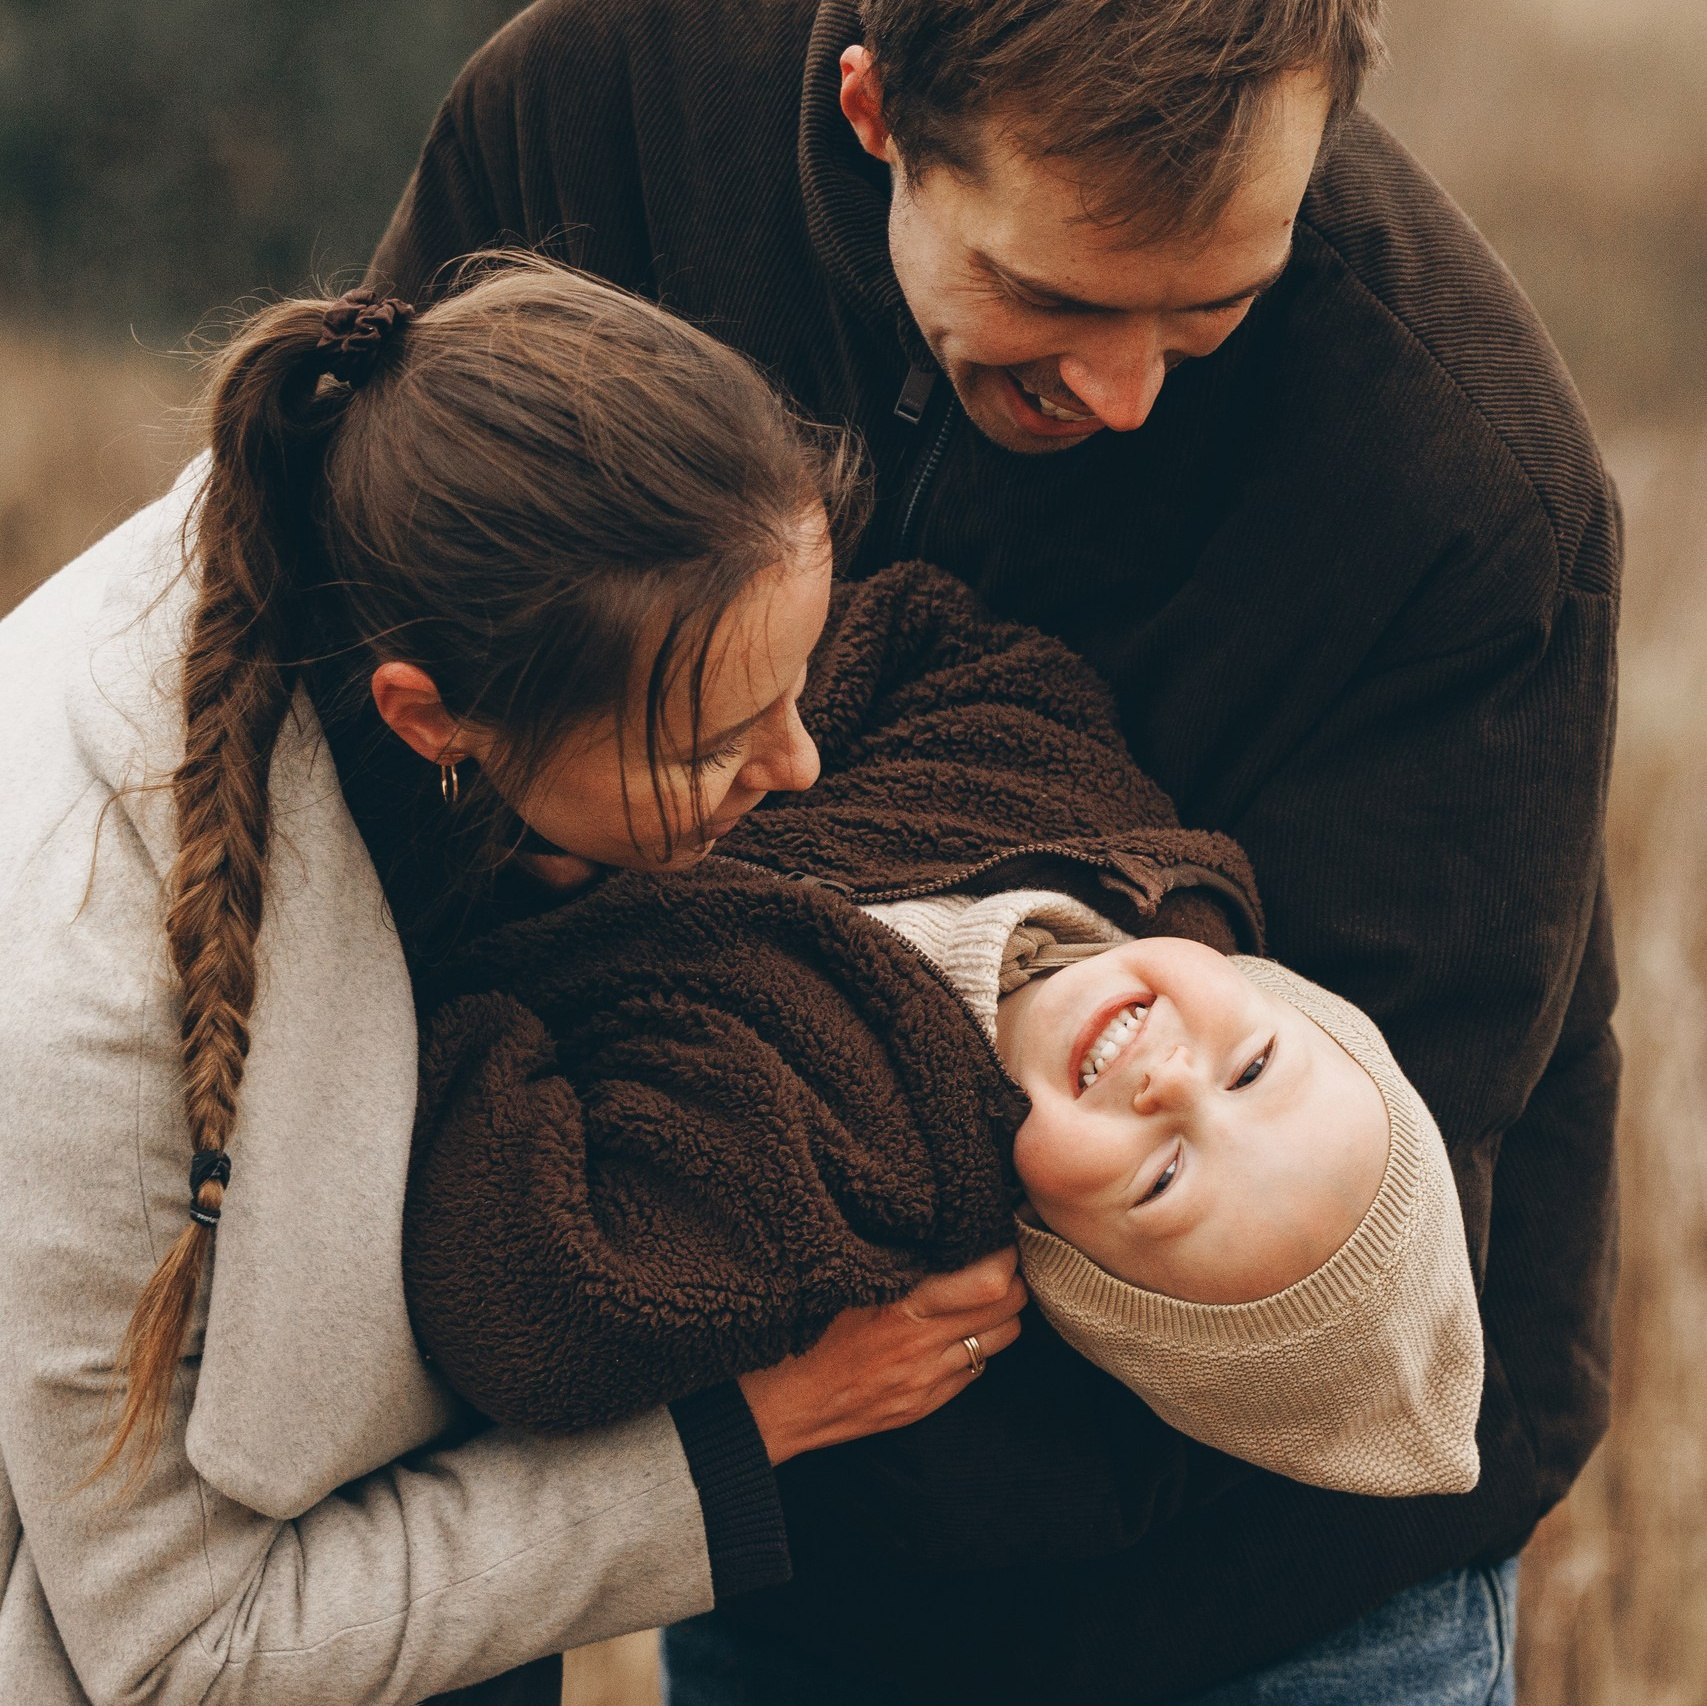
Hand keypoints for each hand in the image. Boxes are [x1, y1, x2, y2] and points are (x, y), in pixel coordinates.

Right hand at [738, 1248, 1025, 1464]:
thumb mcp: (835, 1279)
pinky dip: (973, 1345)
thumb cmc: (792, 1331)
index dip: (1001, 1251)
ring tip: (977, 1293)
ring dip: (998, 1313)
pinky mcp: (921, 1406)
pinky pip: (974, 1370)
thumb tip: (927, 1223)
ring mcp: (924, 1381)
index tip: (990, 1230)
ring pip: (1001, 1338)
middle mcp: (920, 1346)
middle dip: (1010, 1277)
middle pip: (1008, 1306)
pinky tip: (950, 1330)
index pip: (989, 1279)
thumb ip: (885, 1254)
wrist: (767, 1409)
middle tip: (993, 1256)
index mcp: (898, 1306)